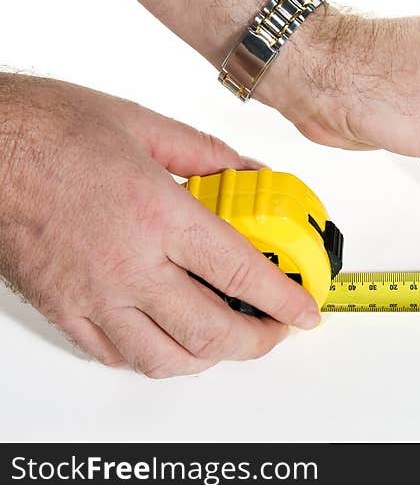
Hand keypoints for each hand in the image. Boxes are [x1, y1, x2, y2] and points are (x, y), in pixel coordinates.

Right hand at [0, 75, 319, 377]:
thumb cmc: (48, 131)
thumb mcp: (143, 125)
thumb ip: (207, 156)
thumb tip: (249, 175)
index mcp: (156, 215)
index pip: (240, 273)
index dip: (284, 300)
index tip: (305, 310)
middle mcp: (127, 265)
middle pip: (211, 332)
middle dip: (258, 340)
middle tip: (276, 328)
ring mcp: (92, 296)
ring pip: (166, 359)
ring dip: (210, 357)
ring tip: (231, 338)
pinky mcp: (64, 310)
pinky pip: (118, 356)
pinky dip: (156, 356)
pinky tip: (171, 336)